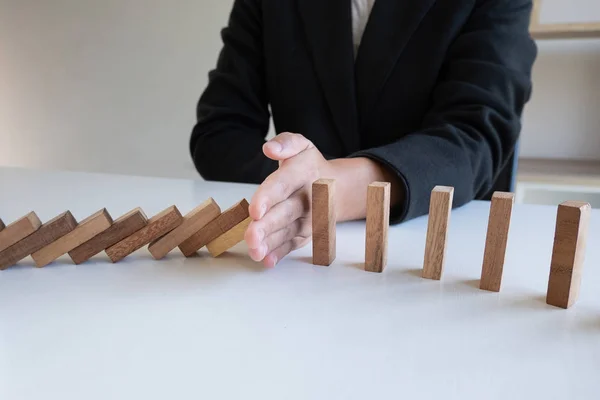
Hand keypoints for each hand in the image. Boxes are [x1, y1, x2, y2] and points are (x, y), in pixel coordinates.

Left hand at [245, 132, 331, 267]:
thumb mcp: (301, 145)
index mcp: (304, 172)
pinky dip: (280, 253)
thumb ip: (285, 143)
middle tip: (250, 237)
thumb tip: (269, 148)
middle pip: (285, 212)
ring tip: (254, 251)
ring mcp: (310, 218)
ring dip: (271, 243)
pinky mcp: (308, 233)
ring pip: (288, 231)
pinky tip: (267, 261)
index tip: (254, 210)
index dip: (268, 197)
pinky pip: (293, 244)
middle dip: (267, 226)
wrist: (337, 187)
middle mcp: (309, 197)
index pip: (283, 185)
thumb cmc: (309, 166)